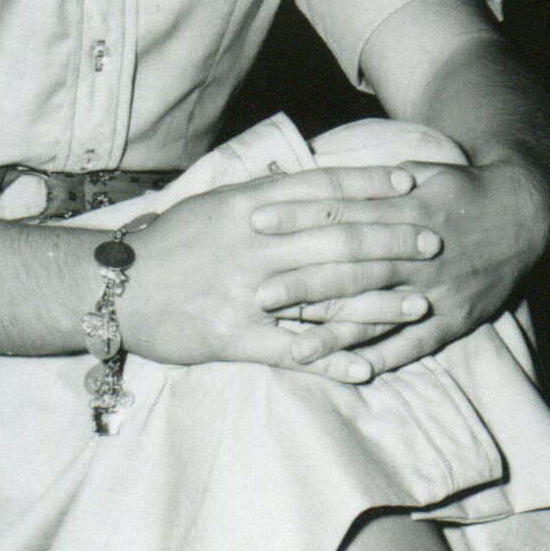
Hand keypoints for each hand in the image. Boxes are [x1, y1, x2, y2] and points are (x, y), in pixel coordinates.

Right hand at [113, 163, 445, 383]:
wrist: (113, 287)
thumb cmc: (171, 243)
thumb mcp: (216, 204)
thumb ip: (266, 197)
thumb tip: (315, 183)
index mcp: (249, 206)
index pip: (322, 190)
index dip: (371, 187)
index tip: (413, 187)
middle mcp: (254, 245)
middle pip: (336, 240)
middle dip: (391, 242)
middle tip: (436, 244)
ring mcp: (246, 293)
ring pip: (324, 297)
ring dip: (377, 303)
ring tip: (421, 304)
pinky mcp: (233, 337)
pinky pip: (292, 350)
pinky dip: (333, 360)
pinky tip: (369, 366)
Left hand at [248, 156, 549, 375]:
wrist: (525, 215)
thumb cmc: (461, 189)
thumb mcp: (422, 170)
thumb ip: (374, 180)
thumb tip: (318, 172)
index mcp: (407, 208)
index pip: (343, 212)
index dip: (299, 217)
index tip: (257, 220)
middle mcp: (419, 253)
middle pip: (354, 268)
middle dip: (306, 282)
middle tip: (259, 294)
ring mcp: (438, 290)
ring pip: (380, 313)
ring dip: (337, 333)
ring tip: (295, 349)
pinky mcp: (455, 318)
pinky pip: (415, 344)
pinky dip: (384, 357)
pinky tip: (351, 372)